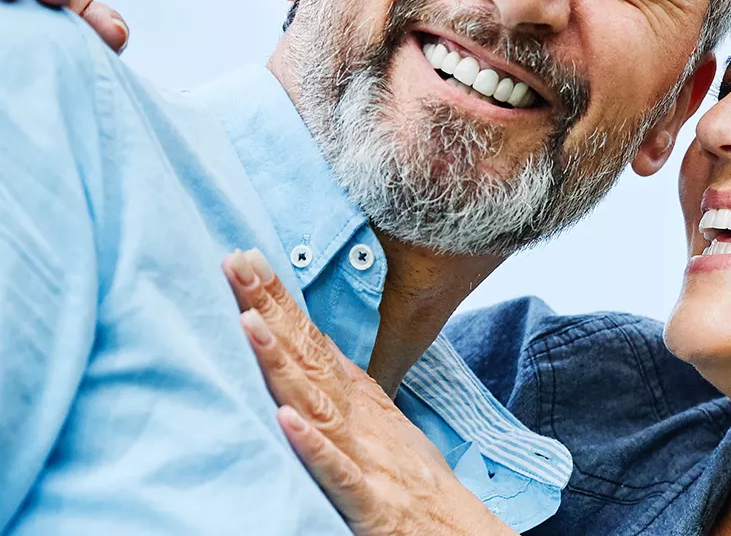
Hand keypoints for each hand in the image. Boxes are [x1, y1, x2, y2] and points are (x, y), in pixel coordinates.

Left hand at [221, 250, 515, 535]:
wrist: (456, 532)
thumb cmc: (412, 481)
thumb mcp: (380, 423)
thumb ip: (343, 388)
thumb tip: (309, 348)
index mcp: (360, 401)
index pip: (313, 340)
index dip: (280, 301)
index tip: (246, 259)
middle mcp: (360, 420)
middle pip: (309, 358)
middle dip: (271, 310)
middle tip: (236, 264)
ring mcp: (365, 457)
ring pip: (317, 404)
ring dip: (283, 364)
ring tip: (248, 324)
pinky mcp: (369, 500)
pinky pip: (337, 471)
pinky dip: (313, 446)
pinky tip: (286, 421)